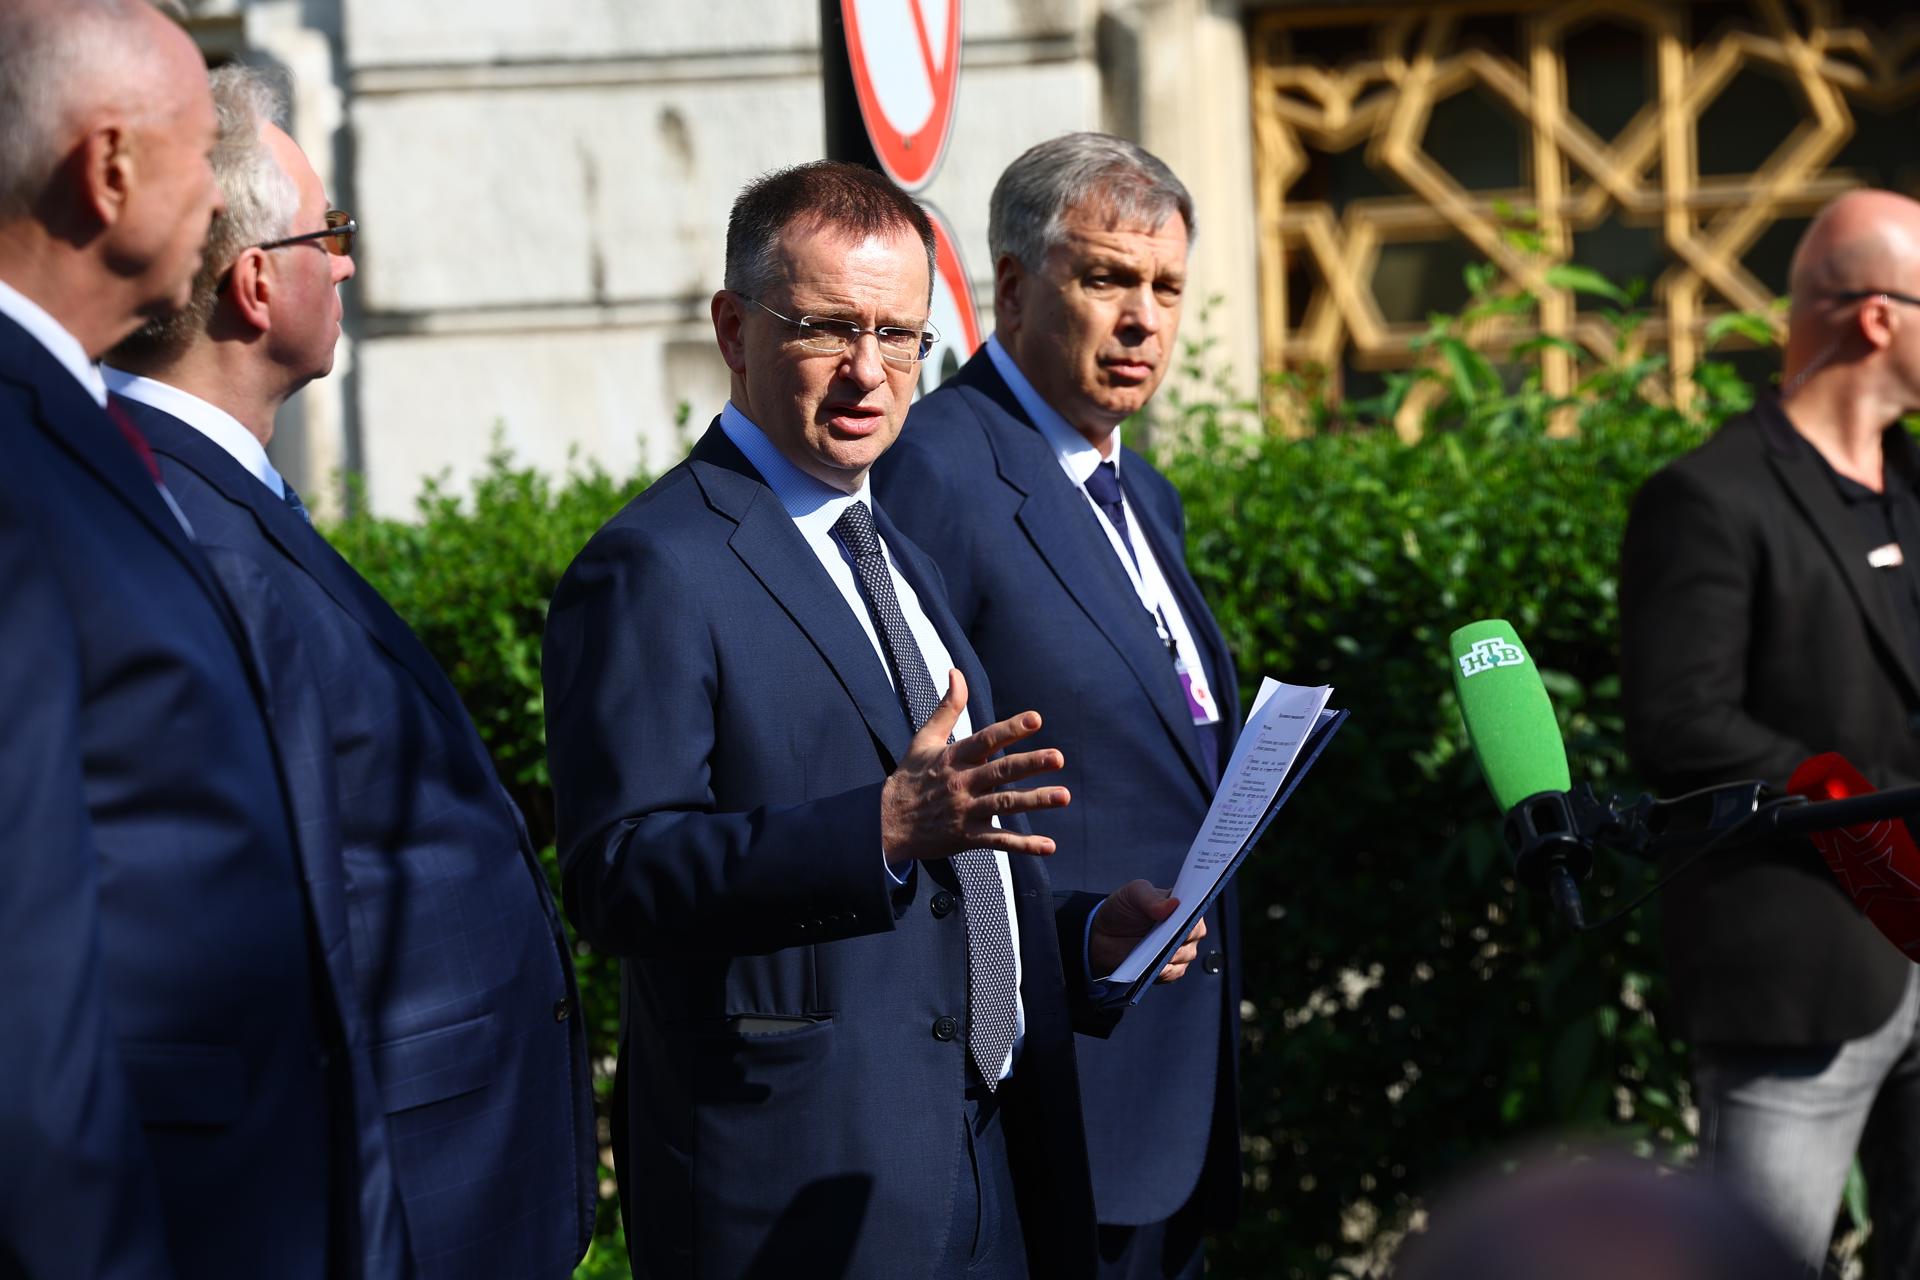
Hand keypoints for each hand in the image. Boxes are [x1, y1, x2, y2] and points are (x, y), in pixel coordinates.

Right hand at [879, 669, 1068, 860]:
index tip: (1036, 719)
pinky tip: (1048, 845)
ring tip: (1063, 796)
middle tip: (1059, 757)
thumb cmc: (910, 777)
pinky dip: (1023, 845)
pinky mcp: (967, 837)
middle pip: (1001, 771)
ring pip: (1005, 805)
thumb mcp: (924, 739)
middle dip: (1031, 764)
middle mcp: (961, 783)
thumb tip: (957, 672)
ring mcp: (965, 811)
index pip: (986, 740)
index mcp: (954, 757)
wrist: (886, 824)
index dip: (1010, 729)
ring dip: (1035, 801)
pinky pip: (998, 841)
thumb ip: (947, 707)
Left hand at [1089, 880, 1206, 982]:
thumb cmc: (1123, 909)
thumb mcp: (1133, 894)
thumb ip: (1151, 897)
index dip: (1191, 913)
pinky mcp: (1169, 969)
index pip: (1195, 909)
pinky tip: (1152, 966)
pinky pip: (1173, 973)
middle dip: (1180, 936)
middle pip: (1193, 935)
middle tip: (1165, 936)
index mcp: (1181, 906)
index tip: (1183, 916)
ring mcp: (1179, 950)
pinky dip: (1163, 971)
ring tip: (1154, 952)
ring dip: (1170, 954)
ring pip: (1184, 955)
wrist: (1104, 935)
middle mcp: (1185, 929)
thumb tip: (1172, 905)